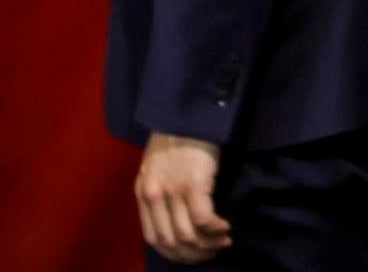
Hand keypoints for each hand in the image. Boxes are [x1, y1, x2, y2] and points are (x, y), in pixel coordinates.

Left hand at [135, 132, 230, 263]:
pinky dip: (214, 229)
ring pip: (186, 235)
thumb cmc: (176, 136)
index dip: (175, 253)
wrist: (186, 112)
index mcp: (143, 193)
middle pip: (170, 241)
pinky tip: (224, 227)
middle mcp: (153, 196)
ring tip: (222, 241)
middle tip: (211, 252)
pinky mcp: (192, 184)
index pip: (153, 238)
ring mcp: (172, 191)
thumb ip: (161, 191)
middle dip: (192, 253)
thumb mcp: (157, 167)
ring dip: (207, 244)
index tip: (192, 254)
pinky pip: (202, 219)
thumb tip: (176, 217)